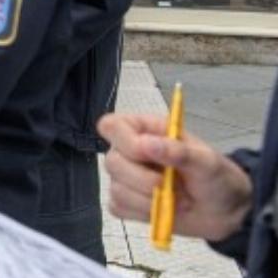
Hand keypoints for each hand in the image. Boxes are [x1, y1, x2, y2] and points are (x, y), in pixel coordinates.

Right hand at [98, 111, 252, 241]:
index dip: (124, 141)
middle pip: (112, 162)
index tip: (147, 155)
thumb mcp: (207, 162)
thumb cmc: (218, 178)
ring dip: (149, 200)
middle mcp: (130, 152)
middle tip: (173, 186)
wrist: (226, 212)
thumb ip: (178, 151)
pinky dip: (141, 212)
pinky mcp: (126, 202)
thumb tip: (146, 144)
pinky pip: (118, 207)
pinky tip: (161, 209)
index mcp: (145, 131)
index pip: (112, 126)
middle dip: (143, 180)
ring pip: (116, 189)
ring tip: (176, 200)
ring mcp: (126, 178)